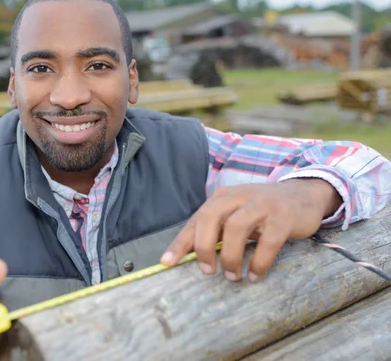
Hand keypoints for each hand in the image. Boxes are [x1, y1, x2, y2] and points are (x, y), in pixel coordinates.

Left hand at [161, 179, 340, 281]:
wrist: (304, 195)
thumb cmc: (262, 210)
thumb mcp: (235, 214)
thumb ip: (215, 230)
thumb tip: (188, 255)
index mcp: (222, 197)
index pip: (196, 219)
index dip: (180, 242)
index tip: (166, 263)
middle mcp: (239, 196)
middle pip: (210, 217)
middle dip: (203, 246)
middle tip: (207, 270)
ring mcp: (262, 204)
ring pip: (236, 227)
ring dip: (230, 256)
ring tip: (231, 275)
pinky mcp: (283, 216)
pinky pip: (268, 241)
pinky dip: (259, 261)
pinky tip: (254, 275)